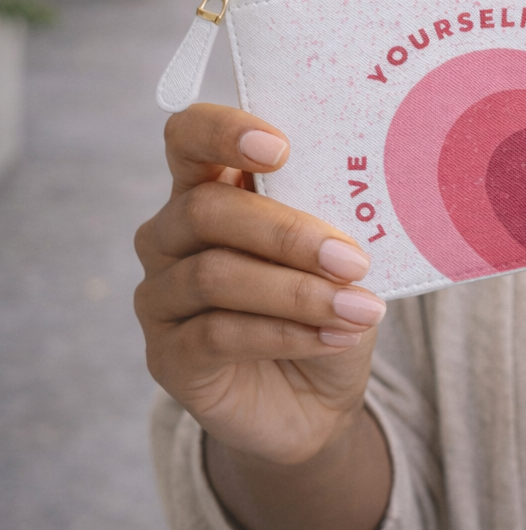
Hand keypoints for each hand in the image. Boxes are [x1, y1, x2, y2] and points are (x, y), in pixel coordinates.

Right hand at [135, 103, 385, 467]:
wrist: (317, 397)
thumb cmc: (324, 301)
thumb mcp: (334, 250)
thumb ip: (328, 215)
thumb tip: (361, 194)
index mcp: (208, 186)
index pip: (189, 136)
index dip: (224, 132)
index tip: (280, 148)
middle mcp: (169, 235)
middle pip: (205, 209)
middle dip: (285, 232)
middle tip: (352, 258)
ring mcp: (160, 297)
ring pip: (214, 276)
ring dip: (297, 292)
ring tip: (359, 307)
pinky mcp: (167, 357)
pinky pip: (218, 334)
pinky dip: (287, 334)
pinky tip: (335, 336)